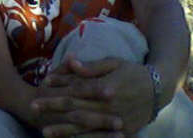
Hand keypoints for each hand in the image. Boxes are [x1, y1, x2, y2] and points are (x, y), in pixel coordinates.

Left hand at [35, 58, 153, 134]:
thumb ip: (91, 67)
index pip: (78, 87)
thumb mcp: (114, 63)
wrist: (159, 90)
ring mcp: (115, 122)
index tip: (43, 82)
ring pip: (84, 127)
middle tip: (33, 107)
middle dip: (53, 108)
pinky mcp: (121, 133)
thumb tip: (70, 62)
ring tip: (44, 132)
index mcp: (106, 87)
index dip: (60, 84)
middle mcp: (109, 106)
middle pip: (76, 108)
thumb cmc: (133, 72)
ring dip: (63, 130)